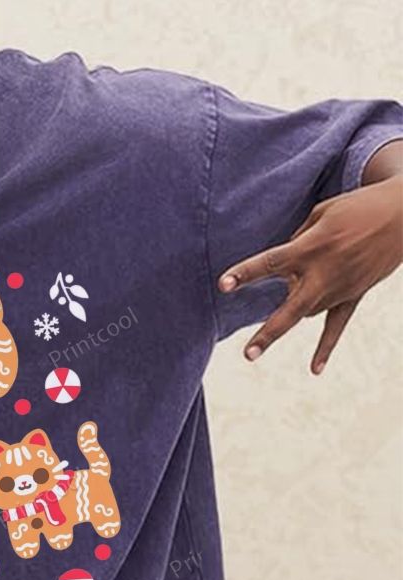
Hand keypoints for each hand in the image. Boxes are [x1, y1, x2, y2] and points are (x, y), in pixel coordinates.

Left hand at [218, 175, 402, 373]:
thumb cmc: (357, 207)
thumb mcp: (321, 213)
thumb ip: (296, 241)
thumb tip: (282, 271)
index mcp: (312, 246)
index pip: (271, 262)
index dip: (245, 273)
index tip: (223, 285)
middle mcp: (325, 271)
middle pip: (290, 309)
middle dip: (269, 333)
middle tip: (248, 354)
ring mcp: (341, 286)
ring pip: (305, 311)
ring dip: (295, 303)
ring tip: (310, 274)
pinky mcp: (356, 294)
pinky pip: (338, 325)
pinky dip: (326, 347)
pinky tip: (314, 370)